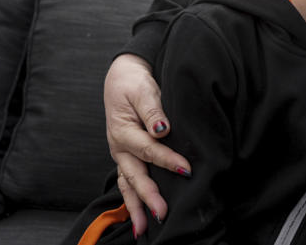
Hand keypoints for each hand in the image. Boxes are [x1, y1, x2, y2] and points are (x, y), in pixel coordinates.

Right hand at [104, 54, 191, 234]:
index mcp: (124, 131)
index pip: (148, 149)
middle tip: (163, 212)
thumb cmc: (134, 83)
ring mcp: (121, 154)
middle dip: (149, 196)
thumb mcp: (143, 89)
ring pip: (127, 184)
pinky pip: (127, 181)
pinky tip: (139, 216)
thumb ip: (153, 110)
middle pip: (134, 175)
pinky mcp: (126, 156)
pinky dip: (132, 199)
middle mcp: (119, 147)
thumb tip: (163, 129)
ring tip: (145, 228)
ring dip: (136, 206)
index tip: (186, 169)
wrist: (121, 77)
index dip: (167, 160)